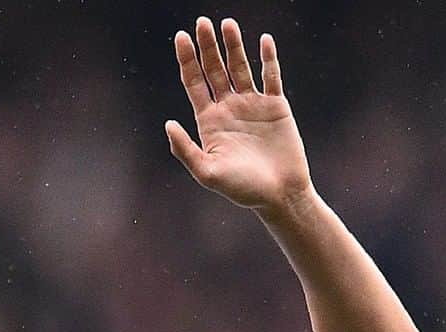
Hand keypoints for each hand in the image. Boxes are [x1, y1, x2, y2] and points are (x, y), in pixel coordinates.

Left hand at [165, 17, 312, 214]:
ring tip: (226, 23)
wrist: (278, 194)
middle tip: (201, 22)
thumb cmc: (241, 189)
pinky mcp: (275, 105)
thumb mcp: (207, 172)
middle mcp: (228, 109)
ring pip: (240, 67)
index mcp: (209, 122)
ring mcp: (252, 105)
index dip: (187, 61)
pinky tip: (263, 40)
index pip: (194, 84)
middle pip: (214, 70)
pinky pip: (271, 75)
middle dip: (207, 47)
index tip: (180, 38)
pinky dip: (268, 58)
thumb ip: (185, 149)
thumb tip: (167, 123)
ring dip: (234, 46)